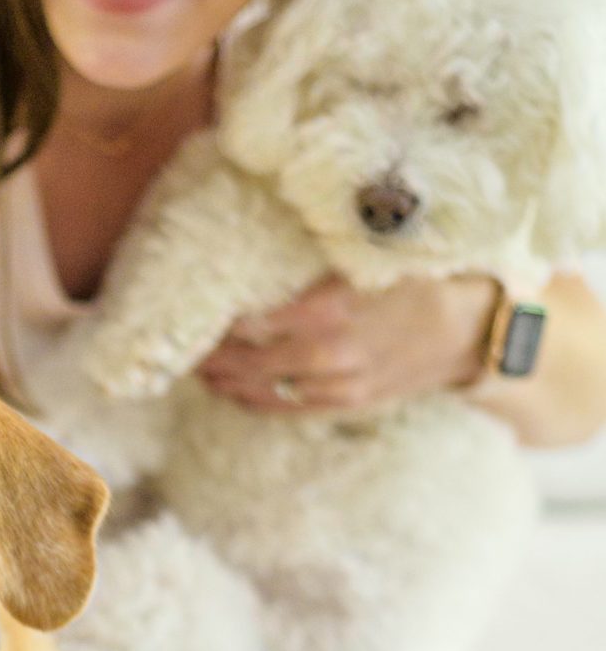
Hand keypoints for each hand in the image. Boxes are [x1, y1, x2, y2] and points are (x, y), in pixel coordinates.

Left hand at [195, 273, 498, 413]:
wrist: (471, 329)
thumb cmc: (421, 277)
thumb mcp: (370, 255)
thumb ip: (317, 258)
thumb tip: (257, 243)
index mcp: (329, 306)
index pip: (251, 318)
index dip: (215, 317)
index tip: (190, 306)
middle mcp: (327, 351)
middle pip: (247, 358)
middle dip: (210, 353)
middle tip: (178, 344)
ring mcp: (337, 383)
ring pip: (262, 388)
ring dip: (225, 380)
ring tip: (197, 369)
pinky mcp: (347, 403)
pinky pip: (286, 407)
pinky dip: (253, 401)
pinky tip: (232, 391)